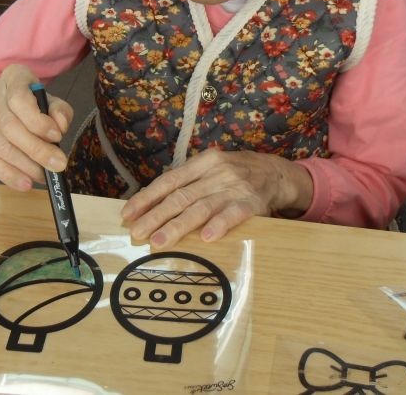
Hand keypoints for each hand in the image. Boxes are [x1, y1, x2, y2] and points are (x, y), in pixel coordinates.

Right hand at [0, 64, 73, 190]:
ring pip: (1, 146)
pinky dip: (8, 175)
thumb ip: (59, 110)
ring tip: (44, 176)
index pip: (20, 100)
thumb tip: (61, 126)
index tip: (57, 136)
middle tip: (57, 165)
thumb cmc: (29, 102)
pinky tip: (25, 184)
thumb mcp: (48, 98)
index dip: (39, 122)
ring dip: (25, 166)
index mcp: (13, 77)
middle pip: (11, 127)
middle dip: (37, 150)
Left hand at [120, 148, 313, 249]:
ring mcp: (234, 188)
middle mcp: (216, 174)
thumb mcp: (211, 170)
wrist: (276, 173)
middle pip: (180, 197)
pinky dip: (219, 225)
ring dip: (178, 226)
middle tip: (137, 233)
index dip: (147, 197)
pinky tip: (207, 237)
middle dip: (156, 216)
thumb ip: (188, 185)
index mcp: (202, 163)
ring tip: (160, 242)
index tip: (129, 213)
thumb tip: (152, 207)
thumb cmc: (235, 175)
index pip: (169, 181)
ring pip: (201, 208)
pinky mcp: (252, 204)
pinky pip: (233, 215)